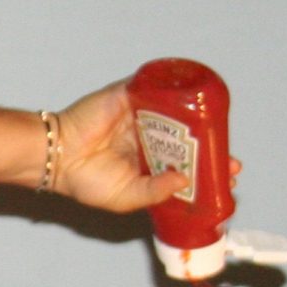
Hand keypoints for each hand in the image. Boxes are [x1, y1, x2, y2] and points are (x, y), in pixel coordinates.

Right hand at [51, 81, 240, 212]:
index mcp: (149, 164)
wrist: (58, 157)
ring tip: (216, 136)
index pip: (186, 165)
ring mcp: (140, 117)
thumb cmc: (85, 181)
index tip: (228, 176)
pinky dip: (172, 89)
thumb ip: (156, 192)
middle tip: (229, 160)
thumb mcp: (127, 197)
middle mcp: (149, 139)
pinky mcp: (128, 97)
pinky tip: (192, 99)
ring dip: (198, 123)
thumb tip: (184, 181)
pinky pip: (154, 88)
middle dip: (210, 151)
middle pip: (188, 141)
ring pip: (177, 116)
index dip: (208, 171)